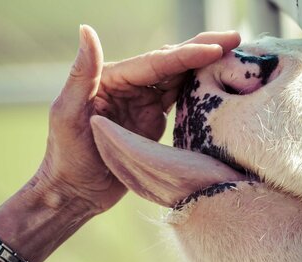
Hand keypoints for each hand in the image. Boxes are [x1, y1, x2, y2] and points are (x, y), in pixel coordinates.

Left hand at [32, 25, 240, 212]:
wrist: (76, 192)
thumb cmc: (65, 156)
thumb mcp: (68, 112)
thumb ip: (82, 72)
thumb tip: (86, 29)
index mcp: (112, 78)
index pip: (155, 63)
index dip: (186, 54)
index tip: (216, 48)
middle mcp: (130, 85)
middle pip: (172, 63)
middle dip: (203, 50)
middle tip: (235, 39)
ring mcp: (144, 103)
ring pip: (179, 78)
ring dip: (206, 66)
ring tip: (236, 55)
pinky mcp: (153, 122)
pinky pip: (180, 100)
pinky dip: (199, 90)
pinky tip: (219, 83)